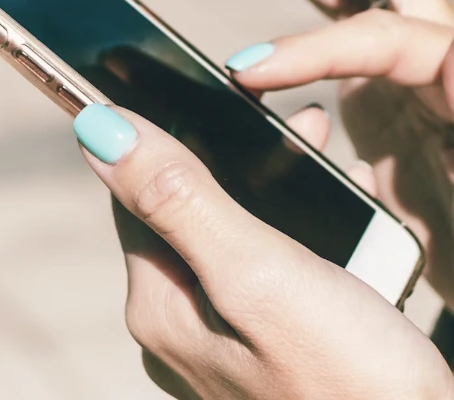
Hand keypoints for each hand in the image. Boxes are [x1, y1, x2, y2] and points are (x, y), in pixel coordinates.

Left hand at [73, 102, 453, 399]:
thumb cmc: (351, 379)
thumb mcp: (259, 271)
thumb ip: (180, 198)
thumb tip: (95, 126)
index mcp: (162, 309)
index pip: (134, 191)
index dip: (169, 126)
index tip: (212, 83)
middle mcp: (183, 335)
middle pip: (191, 212)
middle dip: (244, 159)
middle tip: (307, 122)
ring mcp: (231, 354)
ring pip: (242, 242)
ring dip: (287, 196)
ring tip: (339, 166)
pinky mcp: (280, 361)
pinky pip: (281, 280)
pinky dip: (316, 243)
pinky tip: (358, 231)